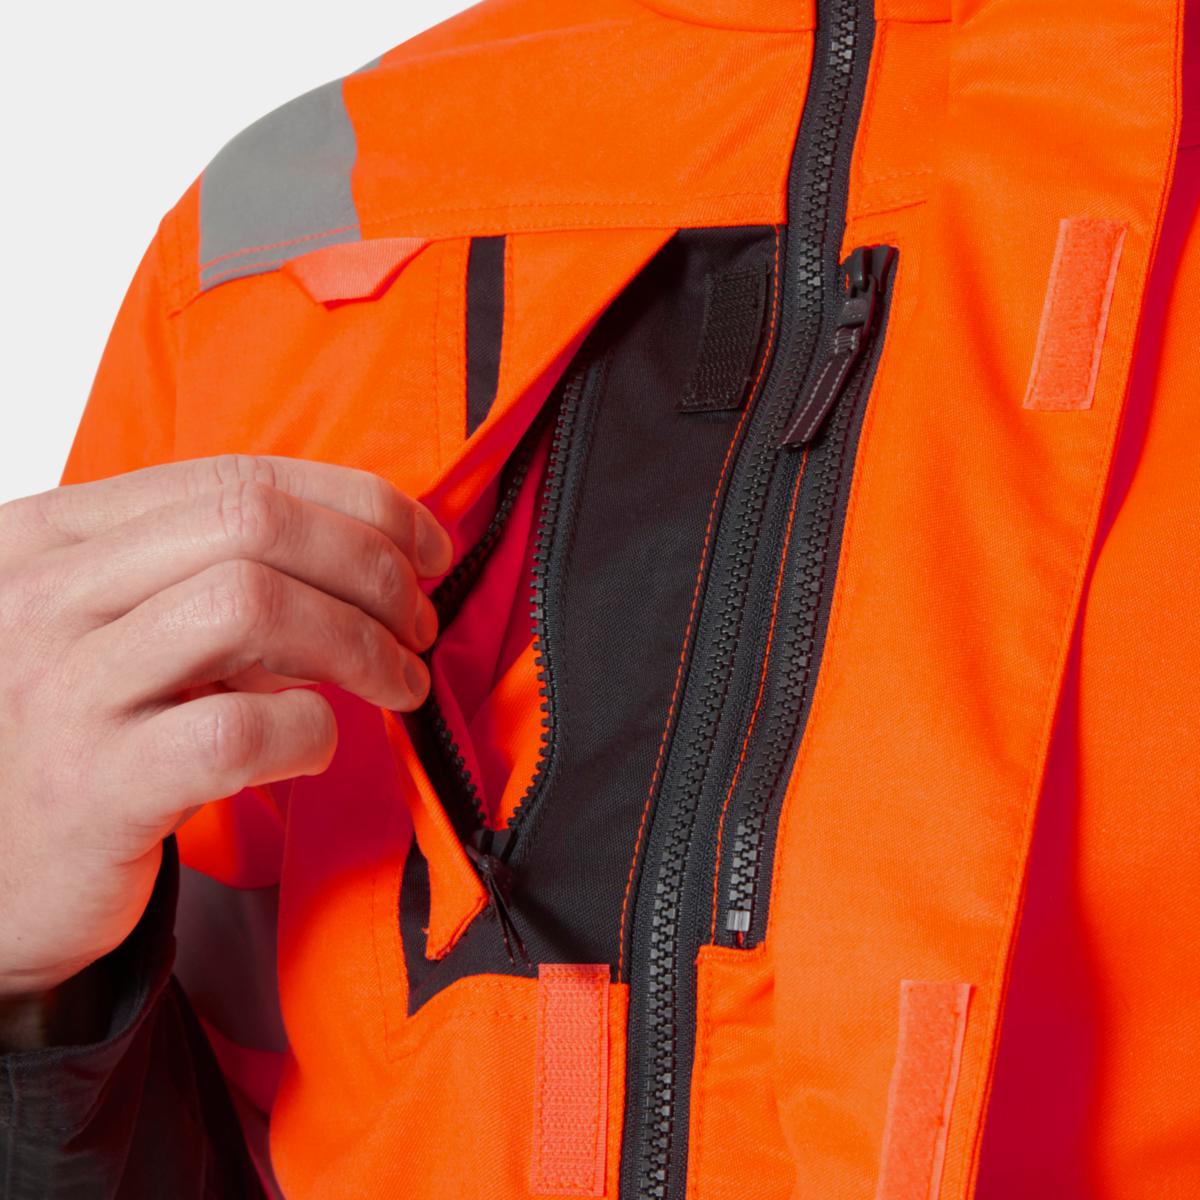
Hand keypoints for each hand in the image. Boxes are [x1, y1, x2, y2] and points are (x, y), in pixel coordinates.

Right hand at [0, 454, 451, 1003]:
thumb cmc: (78, 738)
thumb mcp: (123, 631)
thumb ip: (213, 580)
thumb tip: (373, 556)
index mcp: (57, 536)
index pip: (237, 476)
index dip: (358, 503)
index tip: (426, 546)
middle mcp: (45, 593)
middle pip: (254, 522)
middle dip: (372, 565)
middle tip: (417, 624)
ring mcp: (62, 687)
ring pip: (252, 603)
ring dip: (359, 641)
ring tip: (399, 682)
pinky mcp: (92, 787)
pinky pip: (237, 731)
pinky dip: (310, 731)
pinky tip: (318, 745)